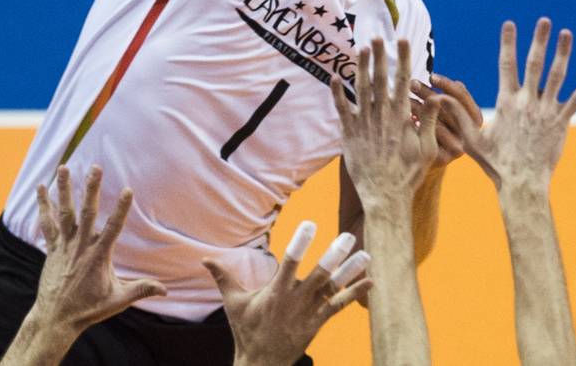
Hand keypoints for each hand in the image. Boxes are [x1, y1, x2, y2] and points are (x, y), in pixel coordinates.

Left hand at [31, 166, 166, 331]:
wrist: (55, 319)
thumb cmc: (89, 309)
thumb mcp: (119, 301)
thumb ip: (142, 290)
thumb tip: (166, 291)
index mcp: (98, 257)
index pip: (113, 228)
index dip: (122, 209)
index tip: (129, 190)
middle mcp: (79, 248)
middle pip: (87, 213)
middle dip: (91, 189)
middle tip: (95, 168)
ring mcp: (63, 247)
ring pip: (64, 213)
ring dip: (65, 190)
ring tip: (65, 168)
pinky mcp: (52, 249)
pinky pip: (47, 224)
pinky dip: (44, 205)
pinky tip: (41, 189)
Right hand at [203, 223, 371, 365]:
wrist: (261, 363)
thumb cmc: (246, 330)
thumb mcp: (233, 304)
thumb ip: (224, 278)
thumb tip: (205, 259)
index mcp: (276, 292)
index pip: (289, 262)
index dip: (300, 243)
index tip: (310, 224)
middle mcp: (295, 300)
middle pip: (318, 274)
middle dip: (334, 255)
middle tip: (348, 236)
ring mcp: (308, 312)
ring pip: (332, 289)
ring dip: (350, 272)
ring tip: (366, 255)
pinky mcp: (317, 322)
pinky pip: (339, 306)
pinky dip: (354, 294)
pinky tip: (370, 282)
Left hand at [332, 39, 440, 210]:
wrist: (385, 196)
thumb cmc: (409, 174)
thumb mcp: (428, 149)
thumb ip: (430, 122)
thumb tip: (437, 98)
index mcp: (402, 118)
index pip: (403, 81)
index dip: (403, 59)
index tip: (404, 41)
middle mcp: (382, 116)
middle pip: (380, 79)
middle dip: (379, 56)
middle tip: (378, 37)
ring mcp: (363, 124)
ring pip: (360, 89)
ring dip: (360, 67)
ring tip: (361, 49)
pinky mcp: (349, 135)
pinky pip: (341, 109)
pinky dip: (337, 92)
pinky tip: (334, 77)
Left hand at [410, 72, 478, 168]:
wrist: (428, 161)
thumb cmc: (437, 129)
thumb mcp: (445, 112)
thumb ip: (449, 98)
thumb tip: (449, 81)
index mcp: (475, 118)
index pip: (463, 97)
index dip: (447, 85)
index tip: (431, 76)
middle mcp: (471, 133)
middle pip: (450, 108)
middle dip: (429, 93)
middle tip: (413, 83)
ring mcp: (460, 146)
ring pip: (438, 122)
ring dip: (420, 108)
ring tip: (406, 99)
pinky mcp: (445, 159)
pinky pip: (430, 138)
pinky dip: (418, 126)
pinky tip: (407, 118)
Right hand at [439, 18, 575, 190]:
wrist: (522, 182)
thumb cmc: (496, 164)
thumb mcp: (472, 140)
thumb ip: (458, 117)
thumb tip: (438, 98)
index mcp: (506, 103)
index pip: (506, 65)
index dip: (507, 43)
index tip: (509, 24)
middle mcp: (527, 102)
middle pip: (534, 64)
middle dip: (538, 40)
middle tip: (544, 20)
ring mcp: (546, 111)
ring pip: (557, 76)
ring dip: (562, 53)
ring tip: (567, 33)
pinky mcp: (561, 122)